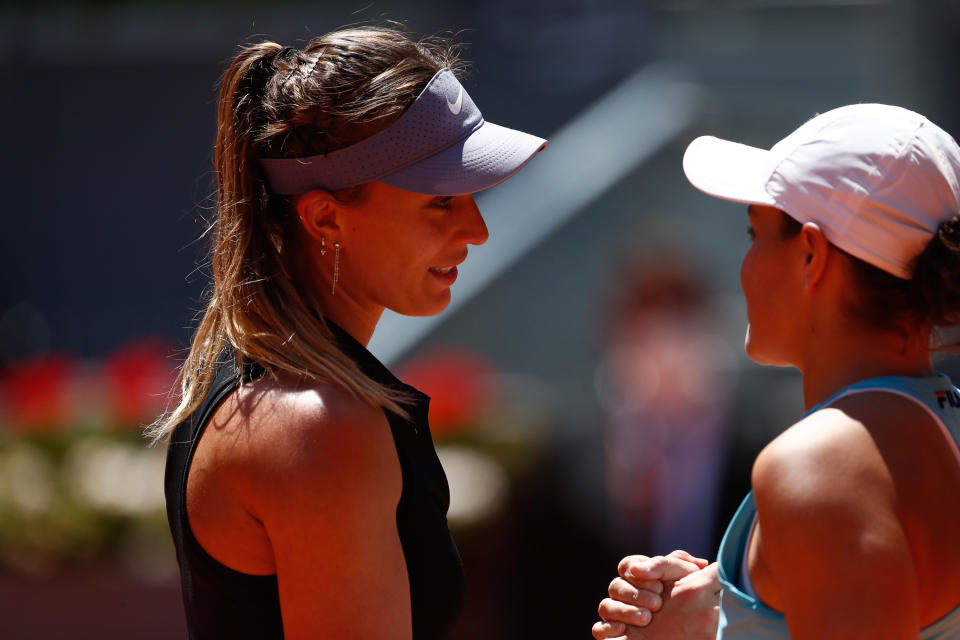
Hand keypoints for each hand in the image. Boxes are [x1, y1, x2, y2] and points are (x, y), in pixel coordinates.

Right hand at [593, 552, 718, 639]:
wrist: (698, 627)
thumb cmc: (692, 597)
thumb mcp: (687, 576)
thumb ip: (670, 562)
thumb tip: (638, 568)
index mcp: (639, 575)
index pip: (626, 566)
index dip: (639, 575)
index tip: (659, 586)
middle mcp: (625, 593)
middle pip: (615, 586)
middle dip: (635, 595)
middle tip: (657, 604)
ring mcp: (618, 613)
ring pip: (606, 606)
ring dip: (624, 611)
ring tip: (646, 618)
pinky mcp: (614, 634)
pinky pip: (599, 629)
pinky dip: (607, 628)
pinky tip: (623, 629)